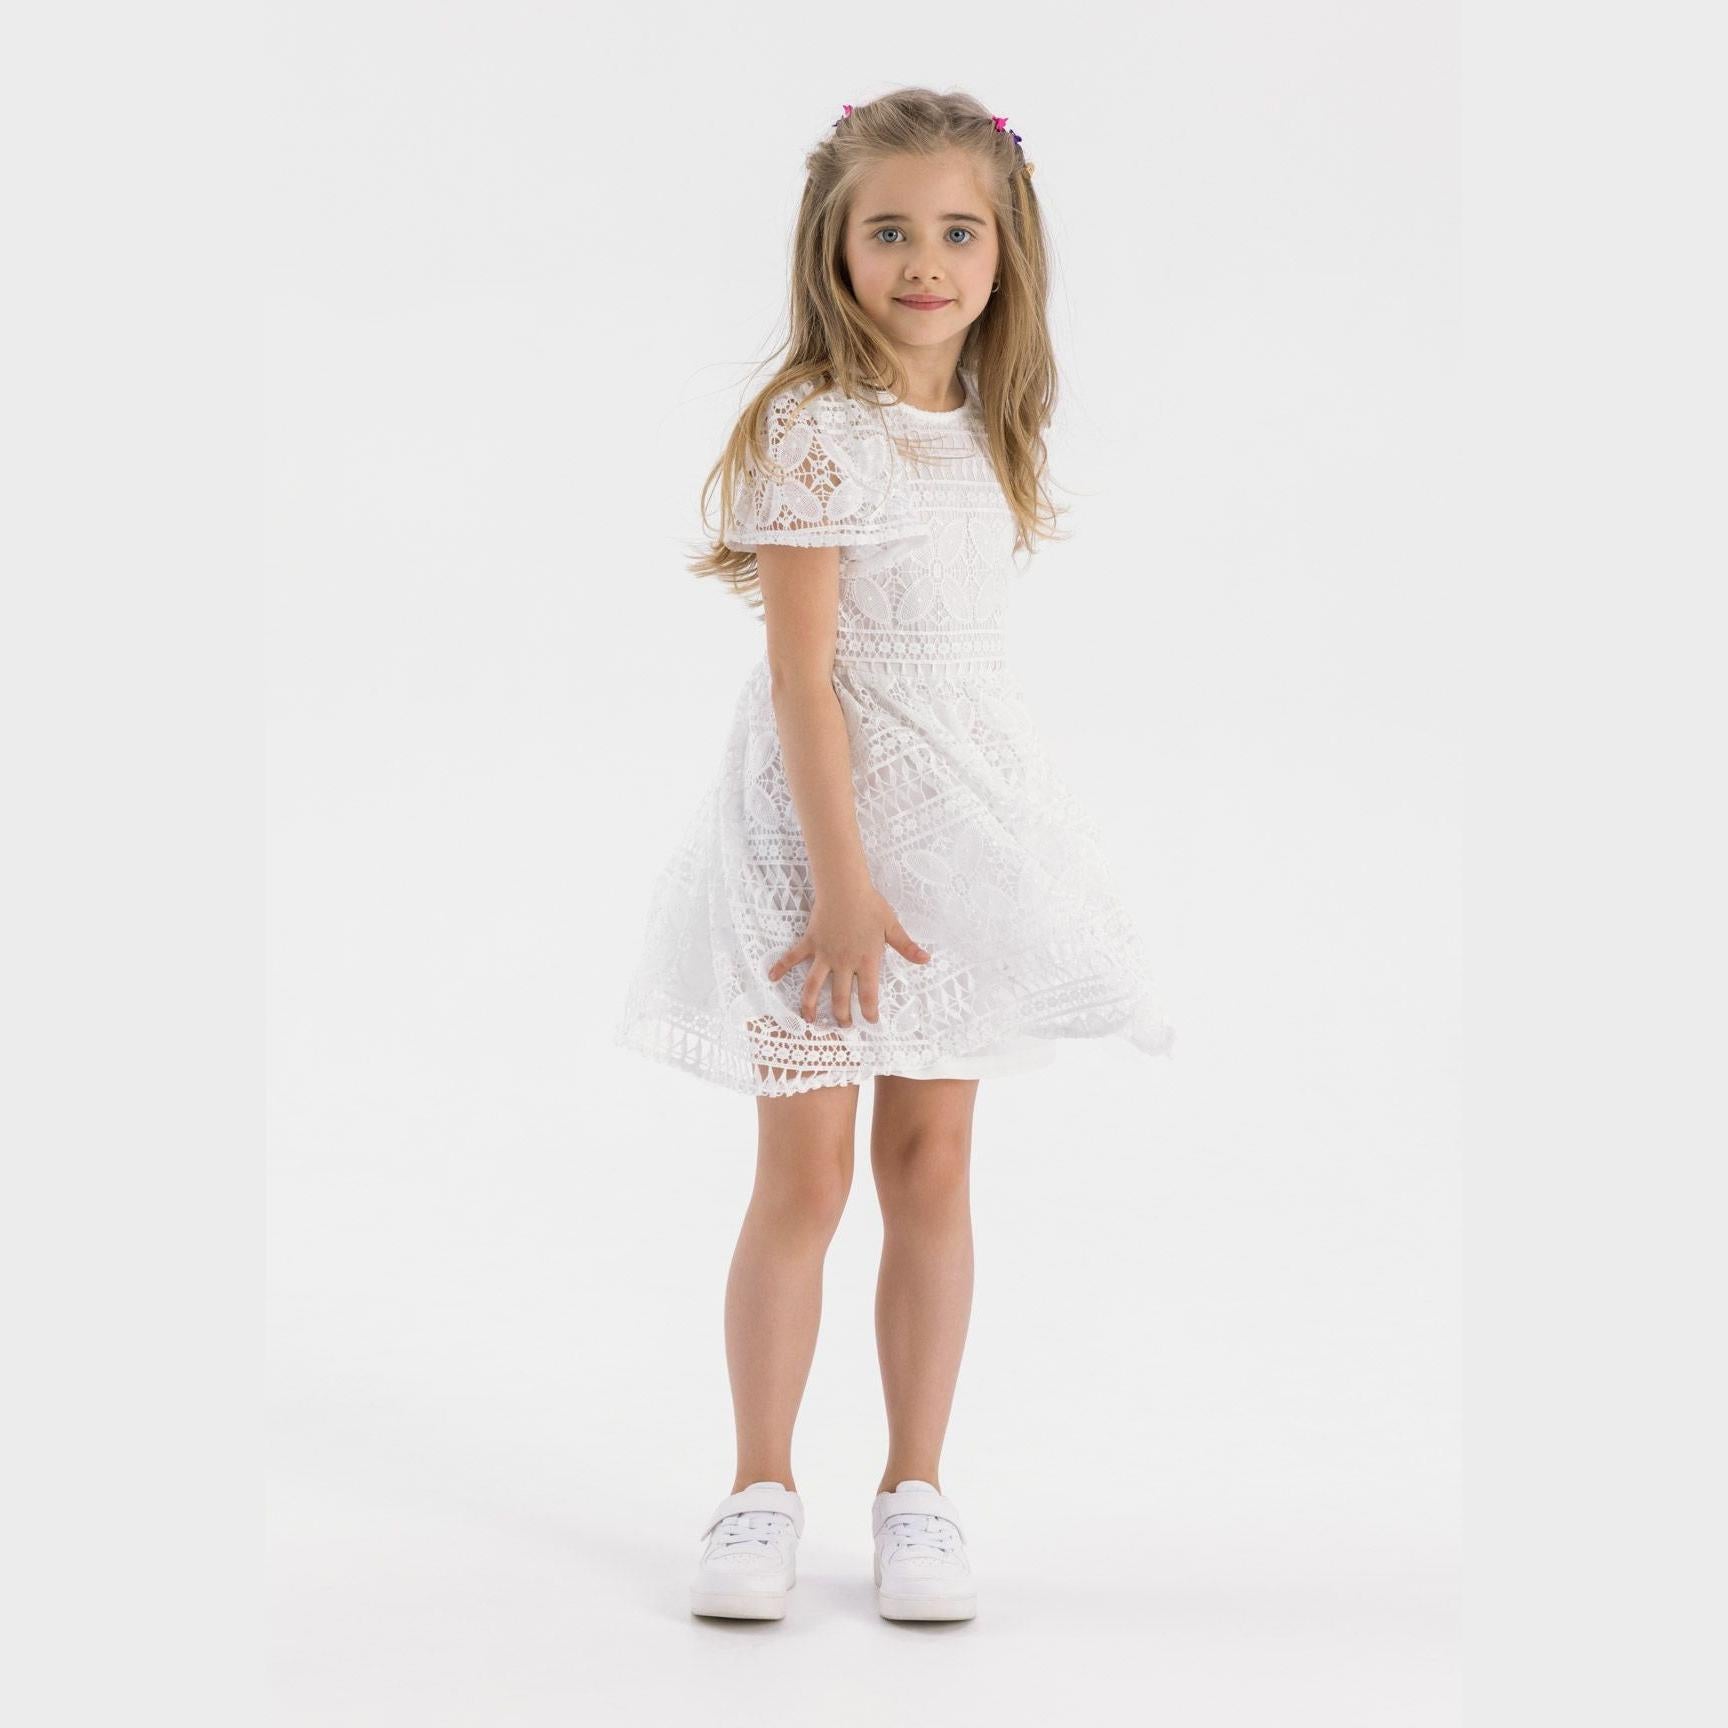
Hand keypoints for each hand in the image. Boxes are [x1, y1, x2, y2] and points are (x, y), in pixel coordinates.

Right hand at [766, 884, 930, 1026]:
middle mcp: (843, 962)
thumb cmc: (870, 905)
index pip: (868, 994)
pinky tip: (772, 978)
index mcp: (865, 961)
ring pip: (814, 986)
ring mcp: (824, 954)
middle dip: (841, 1016)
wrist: (845, 888)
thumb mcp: (892, 927)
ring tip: (808, 1019)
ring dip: (810, 1004)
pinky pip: (793, 957)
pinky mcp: (810, 943)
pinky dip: (781, 967)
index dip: (869, 1011)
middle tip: (844, 1026)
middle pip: (840, 997)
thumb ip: (906, 947)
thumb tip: (926, 959)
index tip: (871, 1021)